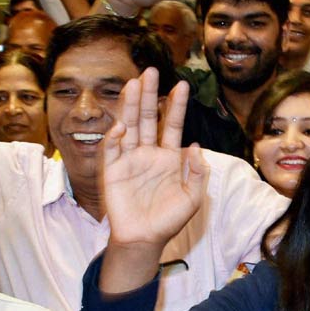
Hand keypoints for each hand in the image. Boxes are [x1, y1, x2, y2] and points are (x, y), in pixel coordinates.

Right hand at [102, 67, 206, 250]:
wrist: (145, 239)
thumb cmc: (169, 220)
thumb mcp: (193, 198)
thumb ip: (197, 172)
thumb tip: (195, 146)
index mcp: (168, 158)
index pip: (173, 125)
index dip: (177, 106)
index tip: (182, 85)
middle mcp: (148, 153)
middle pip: (148, 118)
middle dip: (149, 95)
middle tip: (151, 71)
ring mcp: (129, 159)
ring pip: (129, 125)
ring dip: (130, 105)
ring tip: (134, 83)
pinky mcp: (112, 169)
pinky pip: (112, 148)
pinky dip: (116, 136)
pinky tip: (122, 126)